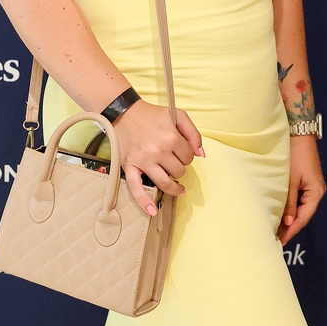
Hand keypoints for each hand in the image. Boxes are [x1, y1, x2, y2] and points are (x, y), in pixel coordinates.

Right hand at [114, 99, 204, 216]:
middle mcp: (158, 151)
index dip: (187, 155)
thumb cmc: (153, 115)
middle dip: (179, 168)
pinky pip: (136, 189)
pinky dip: (144, 202)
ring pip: (165, 183)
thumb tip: (202, 154)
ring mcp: (143, 161)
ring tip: (178, 188)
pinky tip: (153, 212)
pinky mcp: (129, 167)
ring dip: (173, 186)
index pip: (189, 157)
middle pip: (179, 171)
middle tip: (173, 161)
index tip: (181, 151)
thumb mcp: (178, 115)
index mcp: (171, 138)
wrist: (125, 113)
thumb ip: (194, 134)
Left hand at [277, 135, 324, 243]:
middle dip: (290, 228)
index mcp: (316, 193)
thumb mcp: (290, 181)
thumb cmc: (295, 156)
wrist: (299, 134)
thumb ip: (289, 203)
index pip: (303, 219)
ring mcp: (312, 187)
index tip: (280, 243)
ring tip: (276, 230)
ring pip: (301, 209)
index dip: (291, 231)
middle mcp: (317, 192)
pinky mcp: (307, 182)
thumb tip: (288, 224)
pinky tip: (281, 214)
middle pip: (304, 215)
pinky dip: (291, 209)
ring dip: (290, 219)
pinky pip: (300, 200)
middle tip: (275, 240)